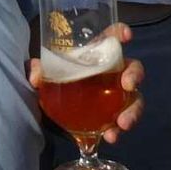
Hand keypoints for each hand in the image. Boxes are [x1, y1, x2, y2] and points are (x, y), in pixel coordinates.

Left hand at [27, 24, 144, 144]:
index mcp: (93, 57)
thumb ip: (38, 70)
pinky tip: (110, 136)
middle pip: (132, 68)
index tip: (126, 36)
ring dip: (133, 110)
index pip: (110, 39)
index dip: (120, 33)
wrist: (49, 115)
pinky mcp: (111, 117)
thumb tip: (35, 77)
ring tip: (123, 123)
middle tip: (128, 85)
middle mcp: (109, 74)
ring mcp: (114, 96)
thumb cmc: (52, 84)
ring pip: (134, 99)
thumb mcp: (43, 77)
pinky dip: (117, 130)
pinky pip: (121, 122)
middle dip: (135, 74)